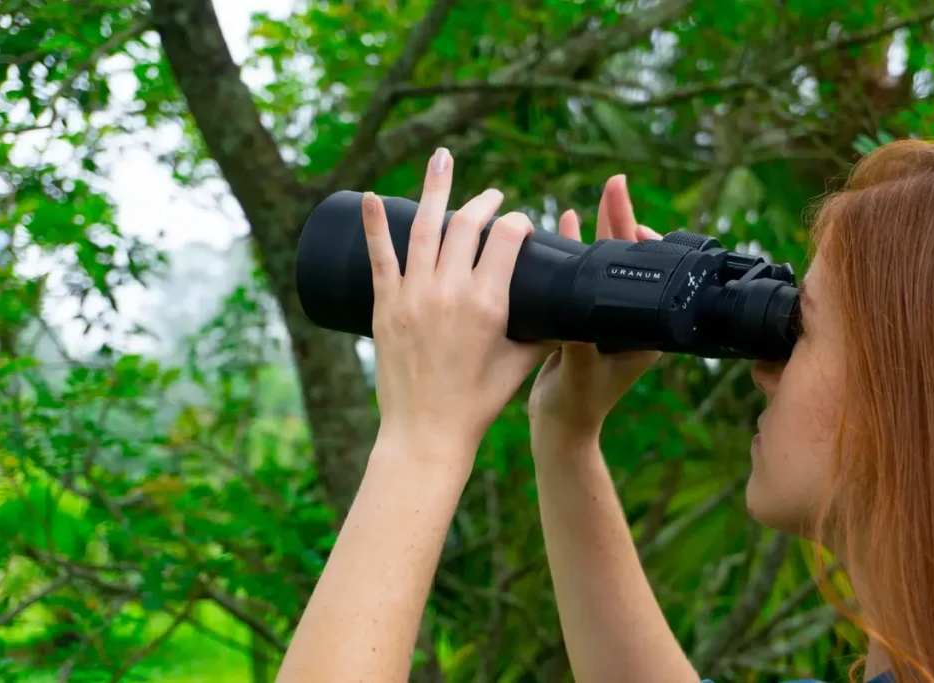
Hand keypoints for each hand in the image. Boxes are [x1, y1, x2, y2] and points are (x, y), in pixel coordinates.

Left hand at [365, 147, 553, 467]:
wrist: (426, 433)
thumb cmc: (476, 402)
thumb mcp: (519, 365)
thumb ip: (542, 334)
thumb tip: (563, 315)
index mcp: (488, 302)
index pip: (506, 239)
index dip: (518, 222)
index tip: (520, 225)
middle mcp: (449, 291)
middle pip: (467, 226)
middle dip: (484, 204)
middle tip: (493, 197)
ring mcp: (413, 295)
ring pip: (424, 228)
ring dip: (434, 189)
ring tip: (442, 159)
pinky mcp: (384, 306)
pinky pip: (379, 256)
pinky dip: (374, 224)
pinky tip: (371, 196)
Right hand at [528, 175, 662, 450]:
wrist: (558, 428)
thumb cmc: (574, 407)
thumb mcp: (577, 375)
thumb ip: (578, 346)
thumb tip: (575, 319)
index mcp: (643, 332)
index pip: (644, 276)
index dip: (638, 242)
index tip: (631, 217)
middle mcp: (631, 318)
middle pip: (628, 261)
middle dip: (621, 221)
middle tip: (616, 185)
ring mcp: (608, 315)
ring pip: (606, 263)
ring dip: (601, 229)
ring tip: (601, 195)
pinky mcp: (585, 316)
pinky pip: (584, 274)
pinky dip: (577, 247)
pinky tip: (569, 221)